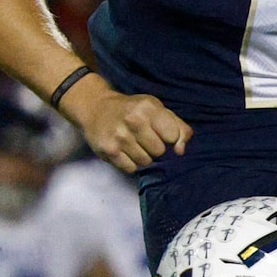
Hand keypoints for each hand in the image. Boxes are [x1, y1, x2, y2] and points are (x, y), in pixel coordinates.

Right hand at [65, 83, 190, 172]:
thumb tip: (180, 151)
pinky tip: (122, 150)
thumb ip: (179, 128)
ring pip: (146, 161)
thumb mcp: (158, 109)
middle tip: (142, 137)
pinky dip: (129, 163)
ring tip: (132, 143)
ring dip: (142, 156)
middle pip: (159, 151)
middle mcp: (134, 121)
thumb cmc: (133, 110)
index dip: (169, 137)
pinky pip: (131, 168)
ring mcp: (119, 136)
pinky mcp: (108, 150)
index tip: (159, 131)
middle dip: (154, 147)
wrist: (96, 107)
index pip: (173, 136)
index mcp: (149, 108)